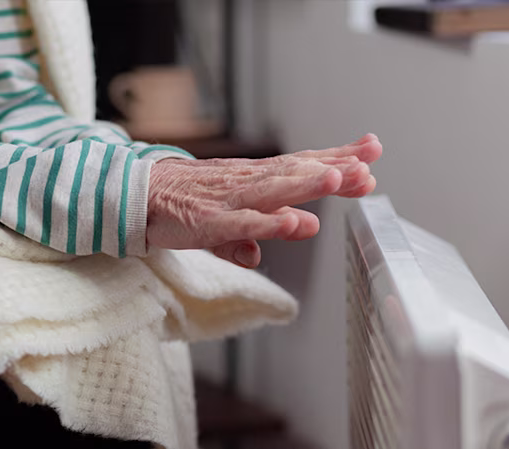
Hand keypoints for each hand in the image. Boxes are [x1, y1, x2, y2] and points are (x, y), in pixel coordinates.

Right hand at [147, 134, 381, 267]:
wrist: (137, 196)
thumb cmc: (184, 203)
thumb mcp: (228, 219)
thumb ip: (258, 231)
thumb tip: (292, 234)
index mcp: (254, 179)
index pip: (301, 165)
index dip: (337, 159)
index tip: (371, 154)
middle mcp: (247, 183)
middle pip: (295, 173)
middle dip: (334, 168)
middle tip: (369, 165)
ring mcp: (229, 200)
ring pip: (273, 190)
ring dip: (307, 184)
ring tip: (339, 178)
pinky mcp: (209, 221)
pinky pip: (242, 223)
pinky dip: (268, 222)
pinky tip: (293, 222)